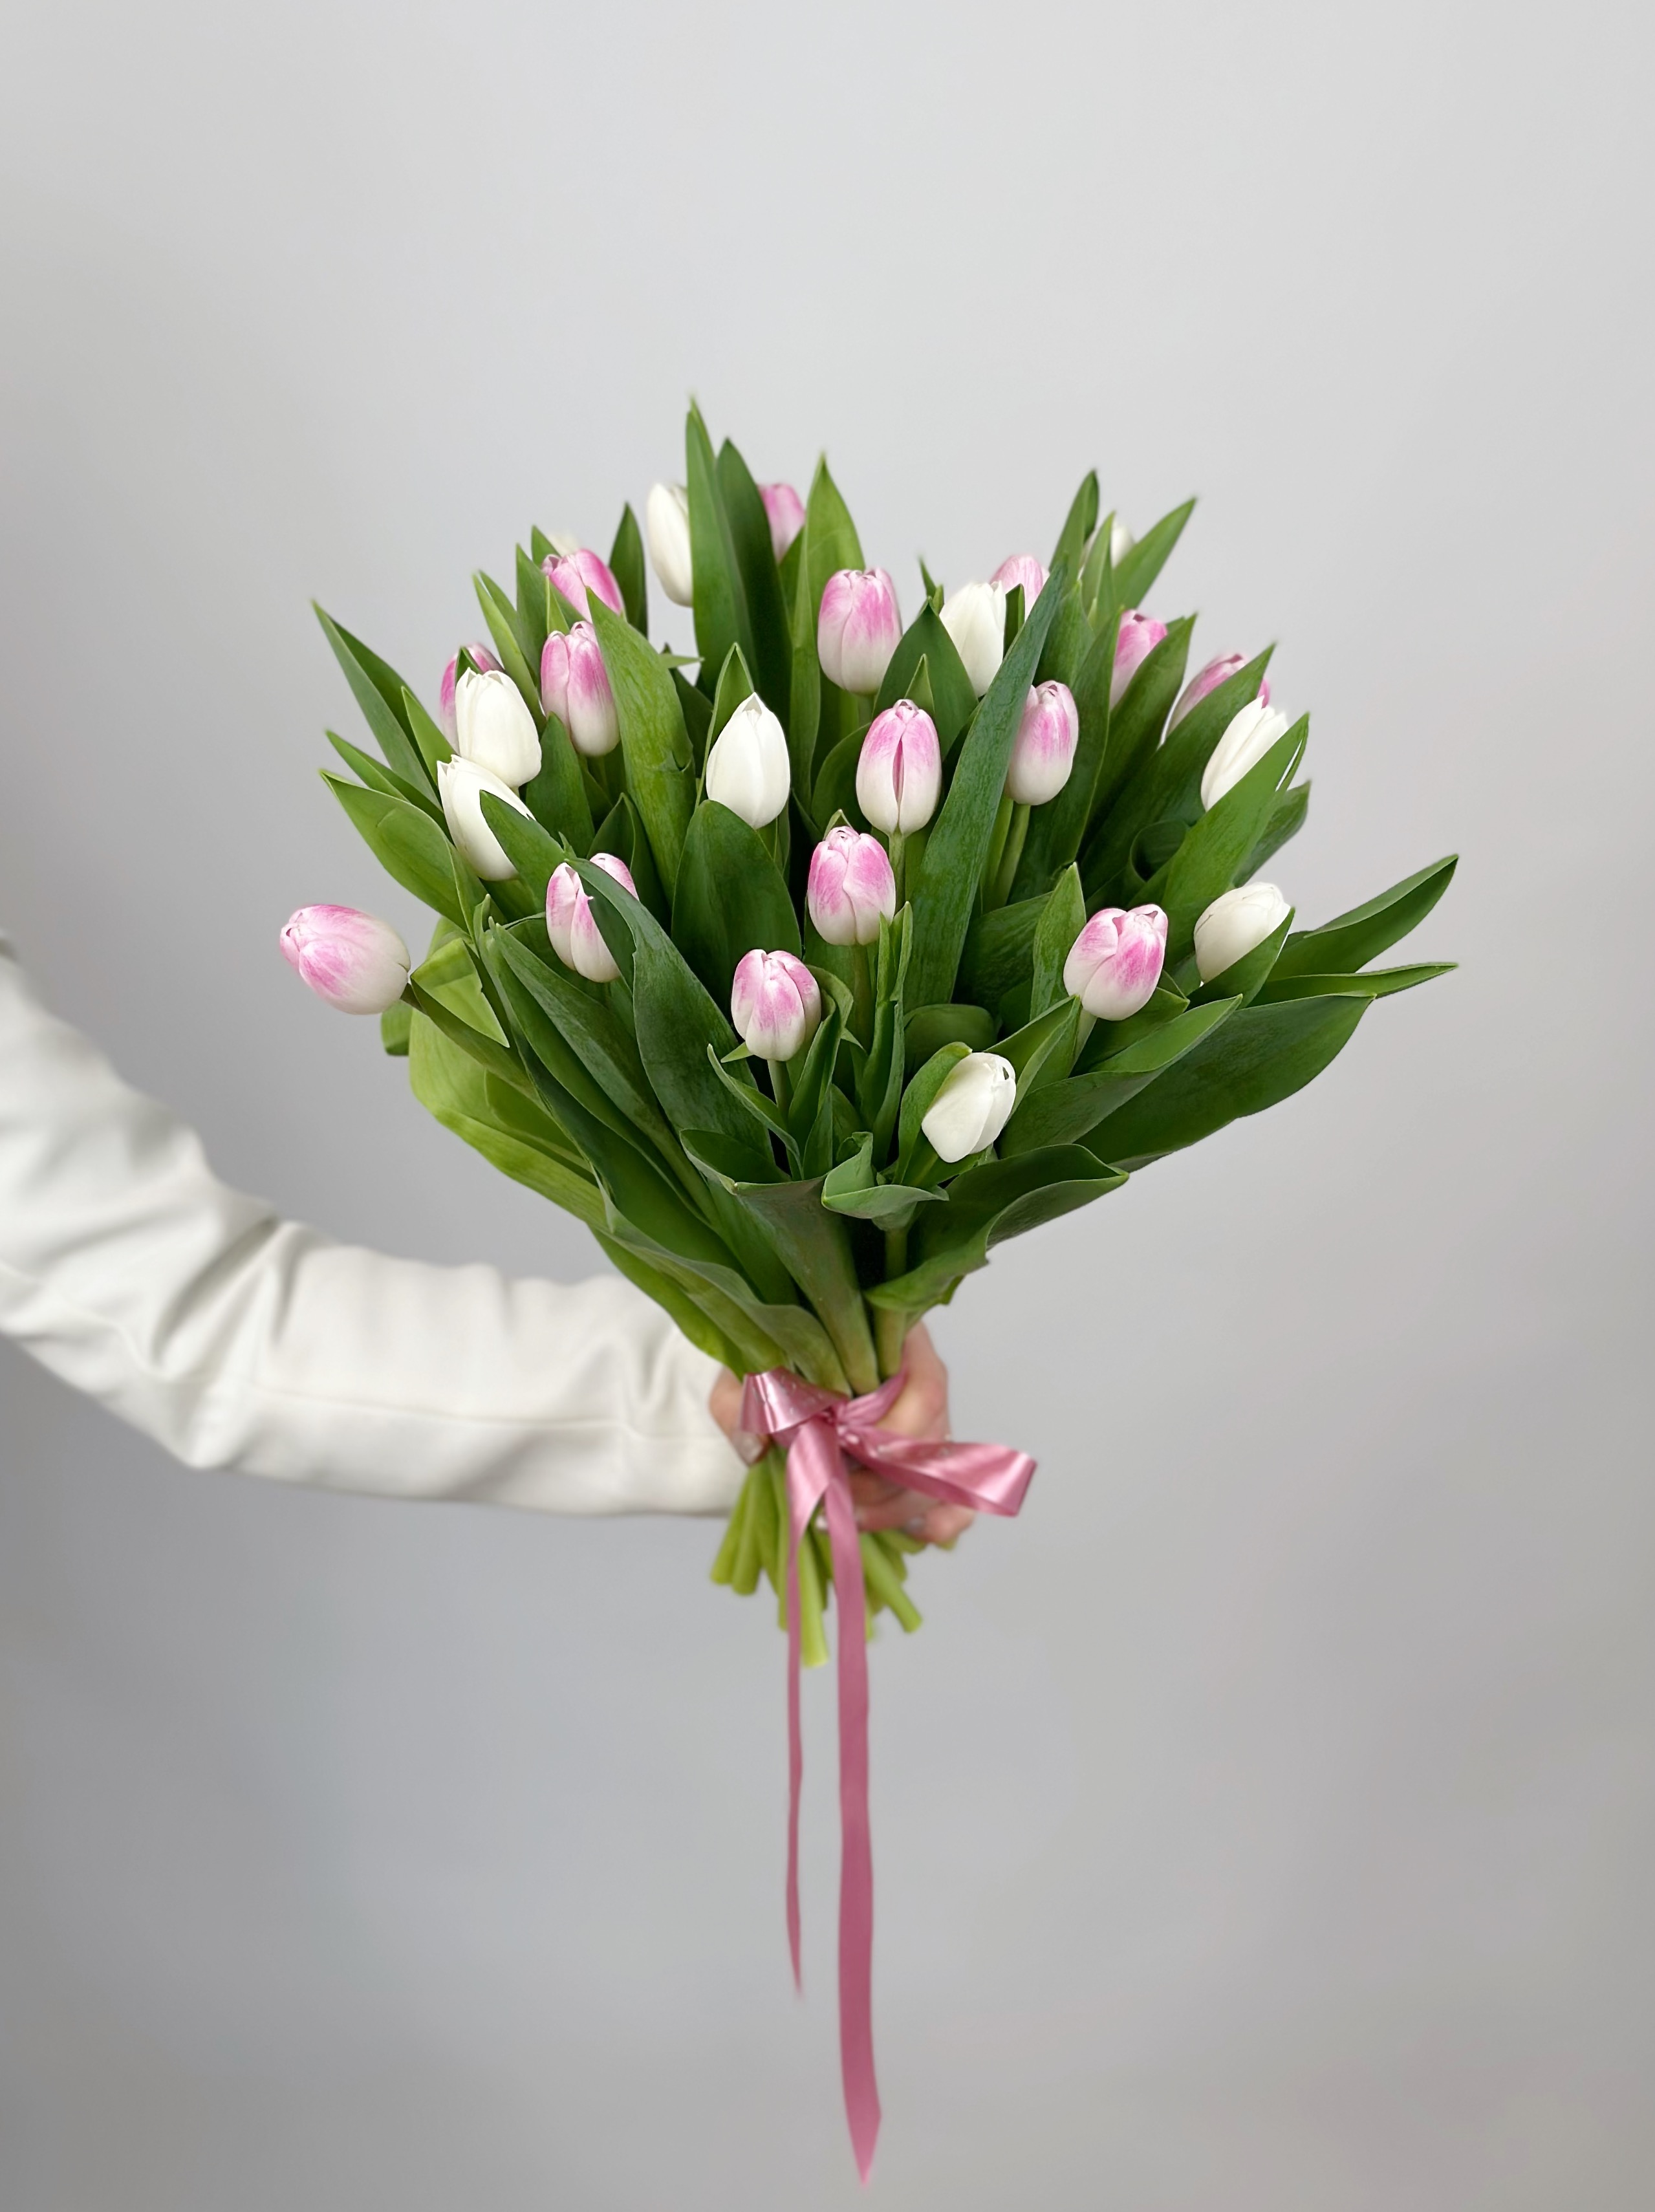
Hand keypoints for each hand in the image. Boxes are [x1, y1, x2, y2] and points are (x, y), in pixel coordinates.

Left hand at [708, 1323, 973, 1546]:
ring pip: (939, 1471)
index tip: (847, 1455)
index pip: (924, 1385)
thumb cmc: (765, 1366)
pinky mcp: (921, 1461)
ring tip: (849, 1519)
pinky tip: (917, 1536)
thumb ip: (741, 1403)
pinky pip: (952, 1492)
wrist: (768, 1375)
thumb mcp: (745, 1376)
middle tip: (840, 1500)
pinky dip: (943, 1519)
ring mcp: (925, 1421)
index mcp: (890, 1340)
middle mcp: (918, 1377)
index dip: (895, 1431)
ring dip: (899, 1506)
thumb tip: (757, 1449)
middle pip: (934, 1435)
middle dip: (889, 1480)